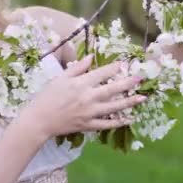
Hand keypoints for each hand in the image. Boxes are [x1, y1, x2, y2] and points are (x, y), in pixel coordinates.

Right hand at [23, 54, 146, 138]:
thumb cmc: (48, 97)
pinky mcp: (88, 125)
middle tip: (140, 78)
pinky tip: (129, 118)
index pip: (102, 73)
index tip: (124, 63)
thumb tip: (91, 56)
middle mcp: (88, 97)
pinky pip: (107, 124)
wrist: (40, 120)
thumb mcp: (60, 78)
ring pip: (114, 107)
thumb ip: (77, 68)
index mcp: (81, 83)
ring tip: (142, 98)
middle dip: (128, 83)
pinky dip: (118, 122)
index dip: (114, 68)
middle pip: (112, 89)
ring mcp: (90, 113)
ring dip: (129, 102)